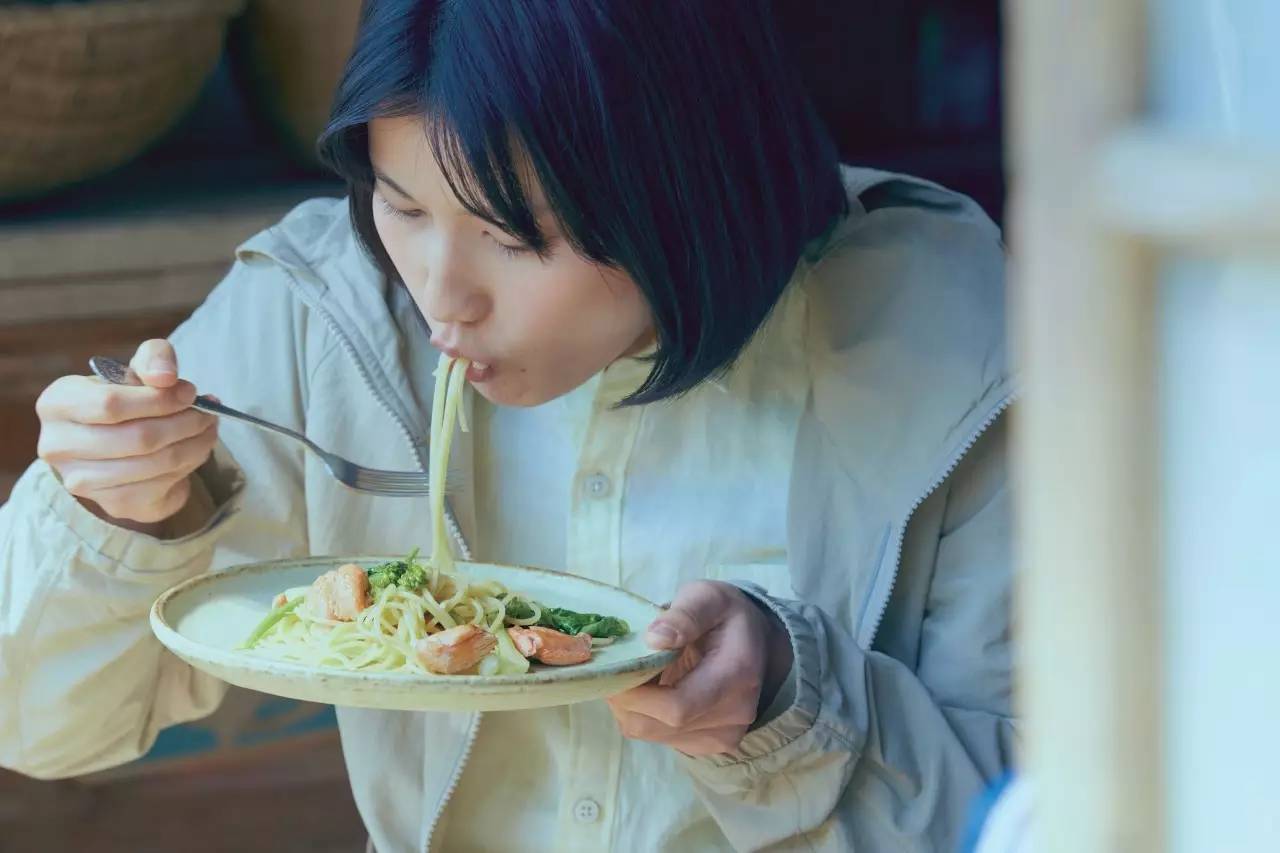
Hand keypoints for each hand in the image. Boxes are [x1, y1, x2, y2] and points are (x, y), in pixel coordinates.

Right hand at [35, 339, 217, 531]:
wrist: (120, 440)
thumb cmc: (128, 398)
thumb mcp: (138, 367)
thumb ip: (154, 358)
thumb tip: (166, 377)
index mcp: (57, 404)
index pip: (111, 404)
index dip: (159, 400)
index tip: (190, 393)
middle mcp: (59, 446)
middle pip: (138, 438)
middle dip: (185, 423)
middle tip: (208, 413)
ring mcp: (82, 481)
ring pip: (153, 465)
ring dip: (194, 445)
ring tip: (207, 428)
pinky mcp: (112, 504)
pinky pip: (161, 486)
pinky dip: (189, 466)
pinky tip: (196, 449)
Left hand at [607, 580, 792, 755]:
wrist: (755, 641)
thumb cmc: (725, 614)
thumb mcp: (707, 597)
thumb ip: (685, 615)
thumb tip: (655, 639)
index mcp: (736, 674)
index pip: (678, 706)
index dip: (637, 695)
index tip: (616, 669)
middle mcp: (735, 713)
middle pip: (661, 725)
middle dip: (627, 700)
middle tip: (616, 669)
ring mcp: (724, 735)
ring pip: (653, 734)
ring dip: (632, 708)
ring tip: (636, 675)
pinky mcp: (710, 744)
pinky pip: (660, 738)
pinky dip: (644, 716)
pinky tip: (652, 690)